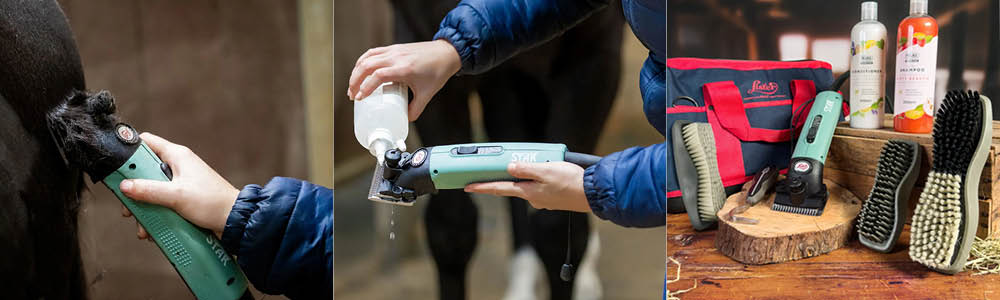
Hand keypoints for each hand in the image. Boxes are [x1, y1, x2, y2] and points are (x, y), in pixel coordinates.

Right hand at [119, 133, 238, 238]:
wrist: (235, 222)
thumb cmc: (213, 203)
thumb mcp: (176, 196)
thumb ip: (149, 190)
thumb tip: (125, 186)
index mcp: (177, 157)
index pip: (146, 142)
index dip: (129, 151)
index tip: (116, 167)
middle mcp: (178, 167)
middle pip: (144, 172)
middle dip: (134, 191)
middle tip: (127, 206)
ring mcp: (180, 184)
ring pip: (152, 192)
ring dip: (144, 210)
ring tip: (142, 227)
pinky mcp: (183, 200)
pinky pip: (162, 205)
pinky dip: (156, 217)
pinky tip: (153, 231)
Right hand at [347, 40, 460, 120]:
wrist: (447, 53)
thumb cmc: (438, 69)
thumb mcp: (427, 93)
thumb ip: (416, 108)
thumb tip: (406, 119)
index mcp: (404, 68)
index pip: (378, 76)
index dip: (366, 87)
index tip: (359, 98)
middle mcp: (396, 57)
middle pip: (367, 66)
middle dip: (355, 81)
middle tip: (352, 94)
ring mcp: (393, 50)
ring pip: (367, 58)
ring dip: (356, 71)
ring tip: (353, 85)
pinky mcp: (393, 48)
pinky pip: (373, 52)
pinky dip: (363, 61)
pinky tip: (360, 70)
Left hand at [464, 162, 590, 212]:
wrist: (593, 195)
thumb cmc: (571, 182)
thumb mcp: (546, 170)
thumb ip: (526, 168)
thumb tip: (509, 167)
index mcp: (528, 192)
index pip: (499, 189)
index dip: (482, 187)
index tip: (468, 187)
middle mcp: (533, 198)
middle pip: (512, 187)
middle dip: (503, 179)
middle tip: (492, 173)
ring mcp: (543, 199)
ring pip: (527, 185)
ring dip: (525, 176)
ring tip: (530, 164)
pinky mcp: (553, 197)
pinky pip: (540, 186)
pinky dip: (539, 178)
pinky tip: (548, 171)